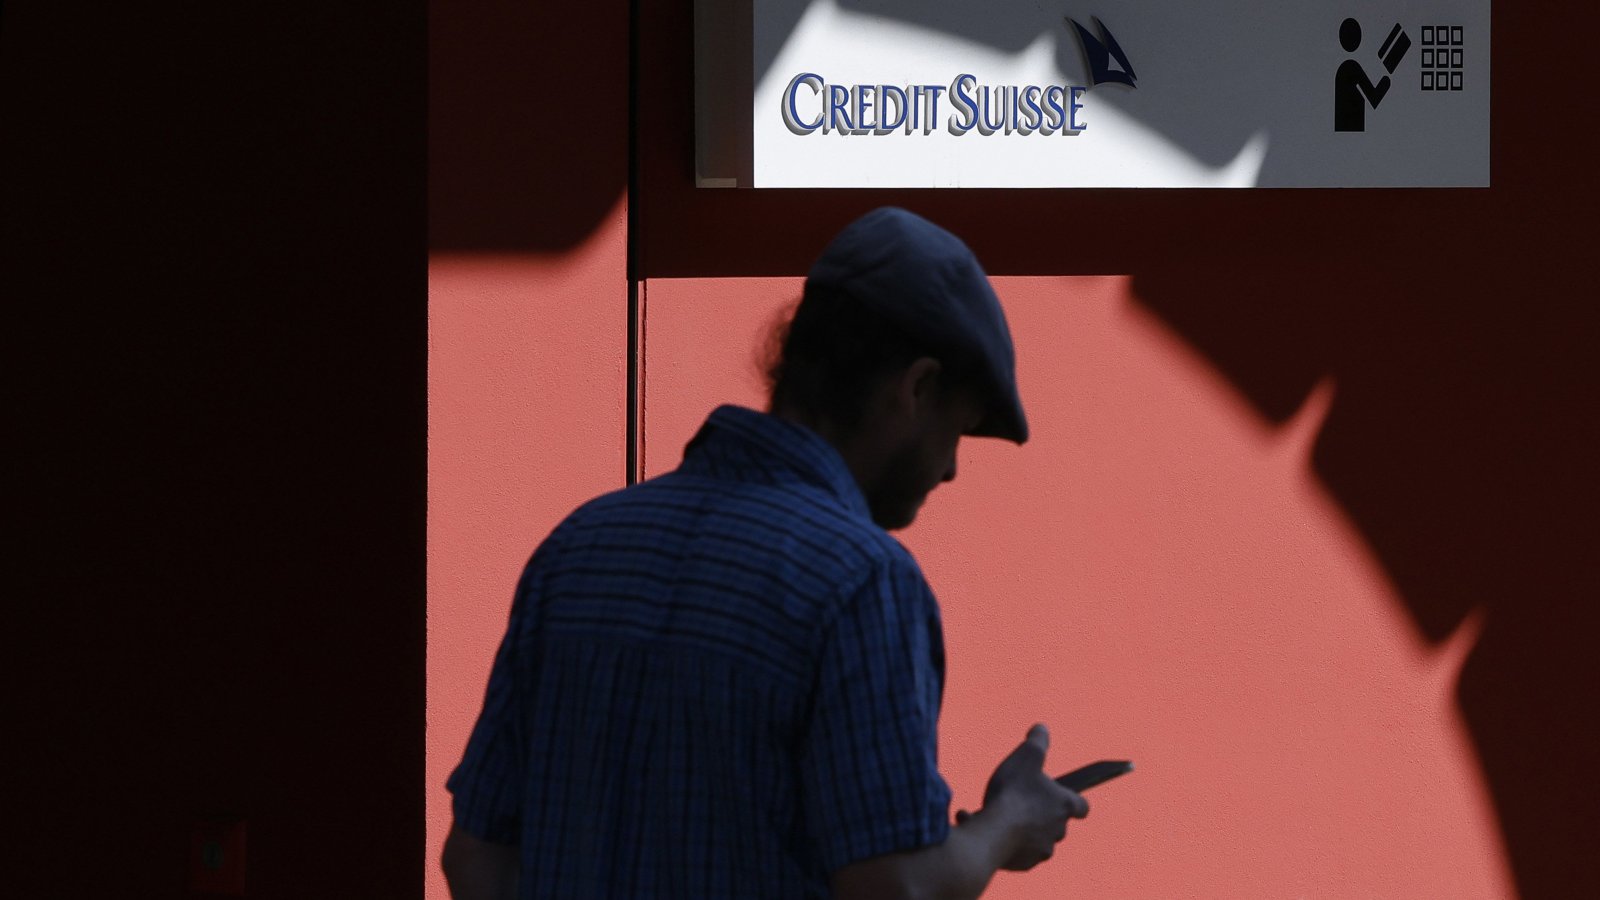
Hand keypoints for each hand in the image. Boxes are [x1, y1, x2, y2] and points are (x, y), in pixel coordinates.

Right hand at [955, 724, 1087, 870]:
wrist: (995, 831)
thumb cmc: (1013, 793)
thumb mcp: (1026, 757)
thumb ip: (1037, 742)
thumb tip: (1042, 728)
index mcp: (1064, 806)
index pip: (1081, 806)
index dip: (1072, 800)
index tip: (1061, 795)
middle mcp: (1058, 831)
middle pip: (1056, 823)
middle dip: (1039, 814)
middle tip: (1019, 801)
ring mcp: (1041, 851)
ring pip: (1034, 838)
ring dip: (1018, 828)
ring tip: (993, 814)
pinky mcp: (1024, 865)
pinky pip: (1015, 853)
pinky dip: (1001, 841)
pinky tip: (978, 826)